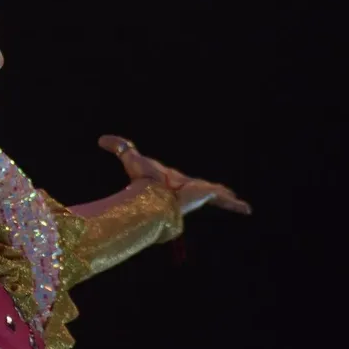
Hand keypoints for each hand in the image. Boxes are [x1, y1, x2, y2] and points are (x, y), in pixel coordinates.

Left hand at [98, 135, 251, 215]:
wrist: (154, 195)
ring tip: (238, 204)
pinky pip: (224, 199)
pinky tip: (247, 209)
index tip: (177, 182)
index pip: (177, 183)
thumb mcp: (131, 158)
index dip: (178, 182)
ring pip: (214, 195)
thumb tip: (101, 139)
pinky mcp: (207, 195)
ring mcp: (198, 194)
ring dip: (225, 199)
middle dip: (206, 193)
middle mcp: (186, 190)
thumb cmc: (143, 180)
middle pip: (198, 191)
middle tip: (217, 194)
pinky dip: (236, 204)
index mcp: (171, 183)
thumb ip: (119, 147)